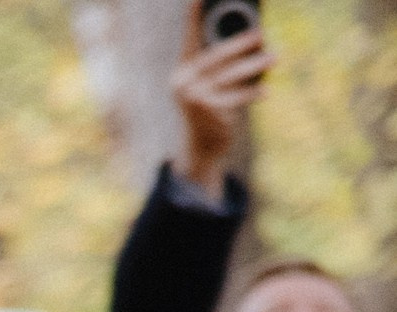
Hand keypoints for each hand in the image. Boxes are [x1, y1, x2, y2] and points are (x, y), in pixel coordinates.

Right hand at [172, 0, 272, 201]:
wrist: (203, 148)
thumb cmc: (213, 109)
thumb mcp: (210, 84)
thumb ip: (220, 64)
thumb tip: (258, 36)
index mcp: (183, 69)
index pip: (190, 36)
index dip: (193, 16)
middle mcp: (183, 81)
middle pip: (217, 56)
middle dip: (241, 44)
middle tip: (262, 34)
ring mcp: (194, 98)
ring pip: (230, 76)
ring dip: (255, 66)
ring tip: (275, 57)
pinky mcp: (206, 113)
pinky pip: (235, 99)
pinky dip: (252, 94)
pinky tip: (266, 90)